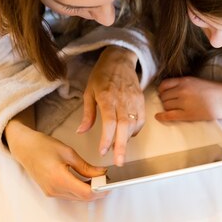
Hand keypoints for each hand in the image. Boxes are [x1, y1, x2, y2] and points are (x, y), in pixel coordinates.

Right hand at [5, 121, 107, 200]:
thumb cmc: (43, 146)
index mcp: (59, 179)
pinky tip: (87, 181)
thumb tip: (102, 174)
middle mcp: (54, 190)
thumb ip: (86, 167)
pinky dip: (80, 190)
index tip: (110, 183)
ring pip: (77, 198)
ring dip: (89, 191)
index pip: (86, 193)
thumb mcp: (68, 153)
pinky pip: (70, 195)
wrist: (24, 148)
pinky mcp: (50, 192)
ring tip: (99, 179)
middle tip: (108, 180)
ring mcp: (51, 193)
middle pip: (83, 198)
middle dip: (98, 191)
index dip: (101, 190)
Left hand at [77, 46, 144, 165]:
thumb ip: (87, 113)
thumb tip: (81, 131)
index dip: (107, 138)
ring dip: (127, 139)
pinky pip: (140, 120)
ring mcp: (134, 100)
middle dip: (122, 146)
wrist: (120, 59)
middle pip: (124, 126)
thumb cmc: (102, 75)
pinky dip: (135, 130)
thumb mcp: (89, 92)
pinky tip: (127, 134)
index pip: (109, 121)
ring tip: (119, 149)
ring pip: (134, 125)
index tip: (103, 151)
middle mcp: (122, 100)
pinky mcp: (141, 100)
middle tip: (119, 162)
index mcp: (107, 97)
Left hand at [155, 76, 221, 121]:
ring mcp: (184, 103)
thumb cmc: (212, 90)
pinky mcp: (187, 114)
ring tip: (172, 108)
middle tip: (168, 102)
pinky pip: (169, 115)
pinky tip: (158, 116)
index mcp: (184, 81)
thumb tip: (167, 90)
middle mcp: (182, 90)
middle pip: (164, 96)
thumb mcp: (195, 81)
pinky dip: (162, 116)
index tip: (162, 93)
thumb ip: (182, 83)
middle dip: (164, 100)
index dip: (161, 90)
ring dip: (166, 107)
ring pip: (166, 105)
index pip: (164, 85)